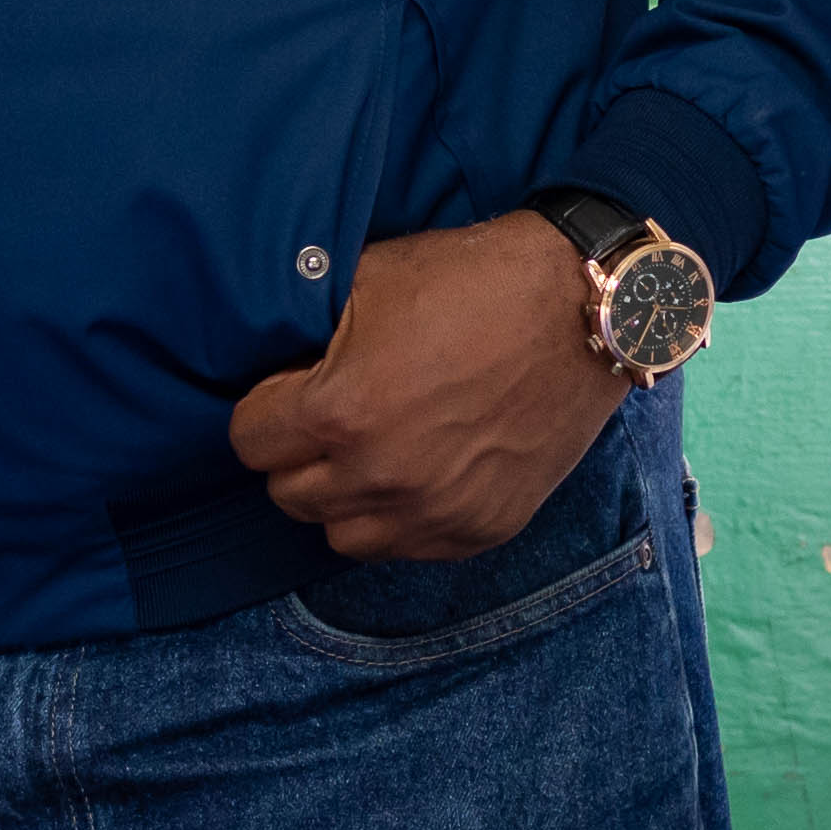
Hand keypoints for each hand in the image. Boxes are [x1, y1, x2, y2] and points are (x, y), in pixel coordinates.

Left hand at [227, 212, 626, 562]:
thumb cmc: (473, 283)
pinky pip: (406, 548)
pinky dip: (400, 517)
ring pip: (340, 536)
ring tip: (370, 451)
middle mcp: (381, 477)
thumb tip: (273, 360)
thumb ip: (306, 333)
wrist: (581, 309)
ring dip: (342, 496)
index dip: (265, 408)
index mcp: (341, 413)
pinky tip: (418, 470)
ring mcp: (434, 511)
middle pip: (287, 494)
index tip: (290, 391)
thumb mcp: (369, 280)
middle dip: (298, 453)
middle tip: (331, 417)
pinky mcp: (480, 528)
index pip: (249, 442)